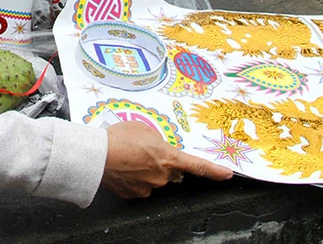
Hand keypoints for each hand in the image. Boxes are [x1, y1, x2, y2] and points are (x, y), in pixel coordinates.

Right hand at [102, 121, 233, 198]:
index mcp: (168, 157)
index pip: (198, 166)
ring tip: (126, 156)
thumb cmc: (118, 139)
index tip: (226, 174)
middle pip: (169, 171)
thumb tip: (157, 147)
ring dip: (144, 169)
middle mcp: (162, 176)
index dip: (214, 170)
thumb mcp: (143, 129)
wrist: (97, 155)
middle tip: (141, 150)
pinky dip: (132, 177)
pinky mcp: (134, 194)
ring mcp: (148, 187)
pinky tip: (122, 166)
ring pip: (152, 178)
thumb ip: (157, 139)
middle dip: (160, 162)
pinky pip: (138, 185)